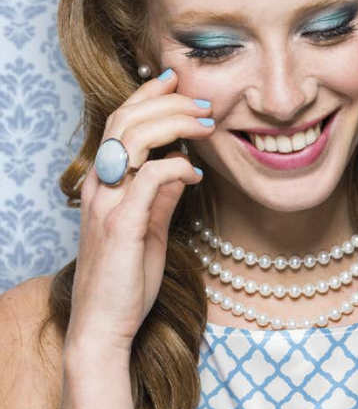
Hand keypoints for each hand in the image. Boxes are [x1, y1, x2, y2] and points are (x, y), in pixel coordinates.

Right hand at [65, 68, 214, 355]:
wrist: (104, 326)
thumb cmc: (125, 280)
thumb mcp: (148, 229)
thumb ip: (160, 195)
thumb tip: (182, 167)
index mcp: (104, 183)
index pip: (120, 122)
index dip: (147, 96)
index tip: (178, 82)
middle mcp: (99, 187)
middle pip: (126, 120)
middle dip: (169, 102)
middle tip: (204, 103)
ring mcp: (107, 204)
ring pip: (133, 138)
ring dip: (175, 124)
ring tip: (206, 125)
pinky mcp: (121, 225)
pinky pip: (148, 178)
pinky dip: (176, 167)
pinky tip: (195, 174)